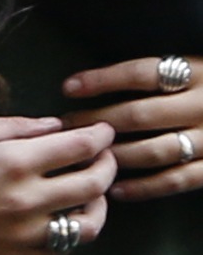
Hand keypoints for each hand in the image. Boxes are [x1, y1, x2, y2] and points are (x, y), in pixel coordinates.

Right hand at [0, 115, 115, 254]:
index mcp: (12, 161)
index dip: (99, 135)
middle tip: (105, 155)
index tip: (103, 129)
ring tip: (93, 189)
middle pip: (93, 183)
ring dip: (100, 202)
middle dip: (107, 164)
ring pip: (90, 222)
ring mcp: (28, 234)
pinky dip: (75, 227)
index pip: (78, 146)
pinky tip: (67, 213)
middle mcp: (28, 200)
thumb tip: (52, 126)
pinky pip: (66, 245)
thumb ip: (12, 126)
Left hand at [63, 55, 202, 200]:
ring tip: (85, 155)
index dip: (102, 80)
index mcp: (197, 72)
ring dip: (116, 154)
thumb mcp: (198, 66)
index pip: (141, 73)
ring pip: (156, 150)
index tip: (67, 87)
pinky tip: (117, 188)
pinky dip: (146, 187)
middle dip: (96, 122)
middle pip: (140, 114)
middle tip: (65, 126)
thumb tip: (99, 78)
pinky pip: (179, 180)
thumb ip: (161, 73)